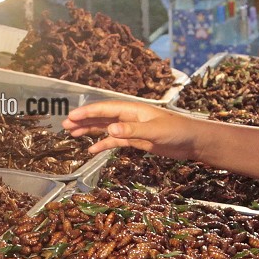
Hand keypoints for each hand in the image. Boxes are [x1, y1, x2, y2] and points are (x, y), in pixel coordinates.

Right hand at [63, 101, 198, 158]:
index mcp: (132, 110)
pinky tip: (91, 150)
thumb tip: (110, 130)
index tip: (71, 116)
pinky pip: (114, 142)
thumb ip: (132, 130)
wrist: (193, 141)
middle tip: (64, 125)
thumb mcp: (154, 131)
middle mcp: (129, 117)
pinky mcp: (136, 141)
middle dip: (83, 120)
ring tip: (71, 134)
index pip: (105, 109)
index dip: (87, 112)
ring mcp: (131, 129)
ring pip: (105, 128)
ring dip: (89, 130)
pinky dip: (102, 145)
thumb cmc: (177, 131)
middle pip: (101, 117)